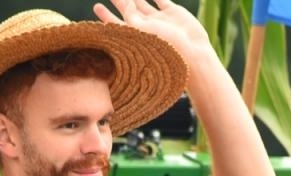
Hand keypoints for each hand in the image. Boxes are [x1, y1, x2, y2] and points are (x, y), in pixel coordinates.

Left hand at [94, 0, 210, 63]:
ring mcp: (160, 21)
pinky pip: (162, 0)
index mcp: (135, 36)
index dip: (106, 16)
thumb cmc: (165, 49)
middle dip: (118, 3)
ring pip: (143, 4)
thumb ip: (131, 16)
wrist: (193, 54)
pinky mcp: (173, 14)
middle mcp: (146, 28)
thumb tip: (124, 3)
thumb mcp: (142, 32)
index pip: (116, 24)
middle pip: (128, 12)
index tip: (97, 7)